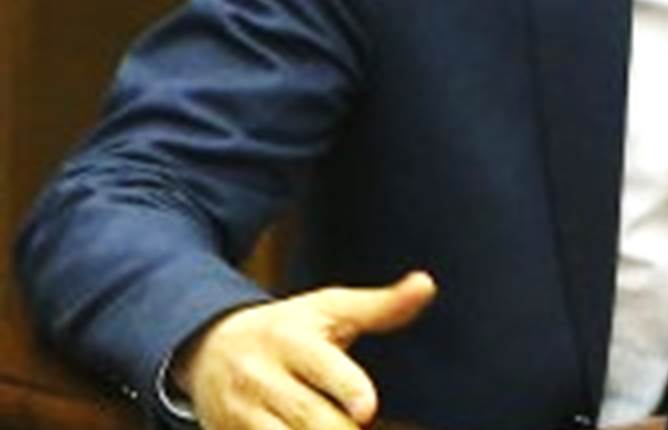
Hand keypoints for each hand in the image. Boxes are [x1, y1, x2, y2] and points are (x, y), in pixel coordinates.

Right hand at [173, 271, 436, 428]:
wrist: (210, 349)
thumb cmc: (287, 328)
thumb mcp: (329, 309)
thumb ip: (381, 306)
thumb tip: (427, 284)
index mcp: (291, 340)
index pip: (323, 368)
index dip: (348, 390)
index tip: (367, 410)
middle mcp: (262, 377)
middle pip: (309, 416)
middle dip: (342, 429)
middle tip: (361, 423)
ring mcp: (243, 412)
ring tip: (344, 425)